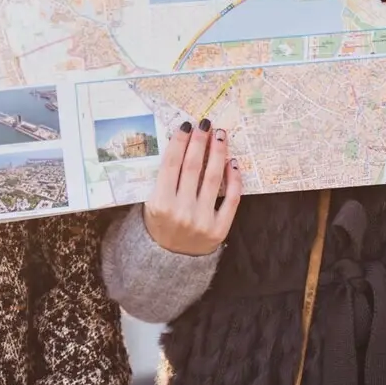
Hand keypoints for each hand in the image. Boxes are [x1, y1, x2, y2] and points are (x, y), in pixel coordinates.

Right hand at [143, 119, 242, 255]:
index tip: (186, 126)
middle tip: (205, 124)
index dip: (179, 142)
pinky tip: (233, 162)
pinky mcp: (219, 229)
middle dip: (200, 142)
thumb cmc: (159, 224)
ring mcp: (201, 220)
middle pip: (193, 167)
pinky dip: (234, 179)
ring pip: (213, 179)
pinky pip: (231, 199)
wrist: (169, 261)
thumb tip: (182, 145)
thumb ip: (163, 180)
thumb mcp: (151, 203)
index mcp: (160, 203)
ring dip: (218, 153)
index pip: (171, 164)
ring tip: (220, 136)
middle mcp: (181, 211)